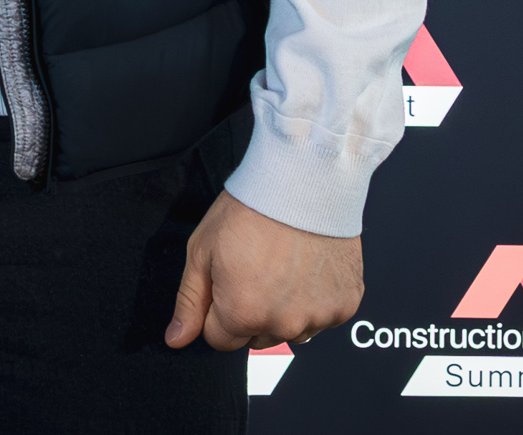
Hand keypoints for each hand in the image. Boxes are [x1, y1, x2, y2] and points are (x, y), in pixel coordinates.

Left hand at [165, 192, 359, 351]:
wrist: (303, 182)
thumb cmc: (251, 210)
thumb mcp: (202, 251)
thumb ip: (190, 302)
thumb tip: (176, 339)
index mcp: (244, 313)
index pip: (220, 339)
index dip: (217, 310)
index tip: (225, 282)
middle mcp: (284, 324)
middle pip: (256, 337)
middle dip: (250, 312)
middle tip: (255, 270)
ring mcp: (320, 317)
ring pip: (291, 330)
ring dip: (284, 310)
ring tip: (283, 267)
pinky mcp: (345, 305)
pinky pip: (323, 317)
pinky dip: (314, 300)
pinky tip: (307, 269)